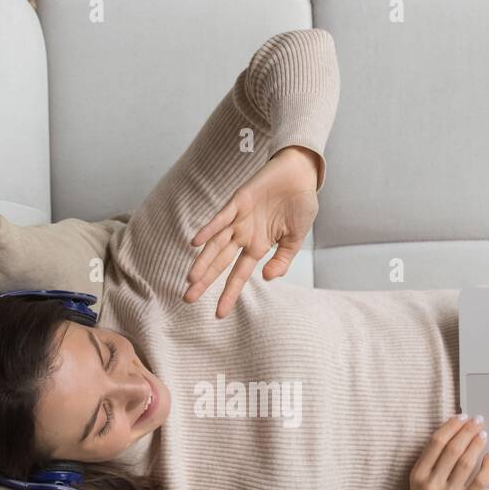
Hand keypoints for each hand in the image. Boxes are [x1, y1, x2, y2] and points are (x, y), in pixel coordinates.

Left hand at [183, 145, 320, 317]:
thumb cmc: (299, 205)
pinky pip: (221, 218)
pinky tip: (195, 242)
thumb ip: (282, 260)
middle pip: (219, 262)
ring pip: (216, 244)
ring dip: (203, 261)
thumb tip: (267, 278)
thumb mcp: (295, 240)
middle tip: (187, 299)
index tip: (219, 314)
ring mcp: (239, 219)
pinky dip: (209, 229)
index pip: (238, 275)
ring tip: (191, 280)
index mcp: (258, 247)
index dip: (228, 293)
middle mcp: (244, 236)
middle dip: (204, 280)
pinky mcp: (239, 201)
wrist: (300, 175)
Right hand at [409, 415, 488, 489]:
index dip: (451, 426)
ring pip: (465, 462)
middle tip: (477, 421)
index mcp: (417, 475)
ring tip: (483, 434)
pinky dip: (486, 466)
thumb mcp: (418, 486)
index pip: (435, 443)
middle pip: (452, 449)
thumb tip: (453, 436)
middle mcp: (430, 485)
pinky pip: (479, 482)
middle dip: (467, 431)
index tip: (462, 417)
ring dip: (477, 444)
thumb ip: (430, 463)